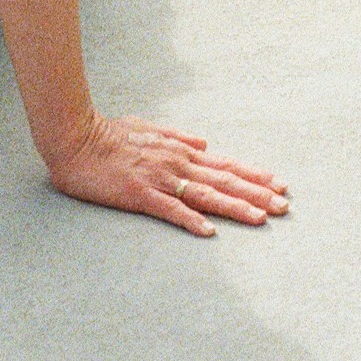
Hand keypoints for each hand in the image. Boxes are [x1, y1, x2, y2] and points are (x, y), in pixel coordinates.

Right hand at [43, 113, 289, 236]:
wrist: (75, 137)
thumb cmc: (108, 134)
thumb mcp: (148, 128)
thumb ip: (177, 136)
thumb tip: (204, 143)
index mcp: (179, 150)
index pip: (224, 165)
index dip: (253, 176)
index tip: (279, 185)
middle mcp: (176, 163)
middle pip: (223, 180)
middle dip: (256, 194)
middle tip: (284, 207)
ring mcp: (159, 178)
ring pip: (206, 195)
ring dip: (235, 207)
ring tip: (261, 219)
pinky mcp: (139, 194)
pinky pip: (170, 209)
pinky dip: (191, 220)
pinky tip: (209, 232)